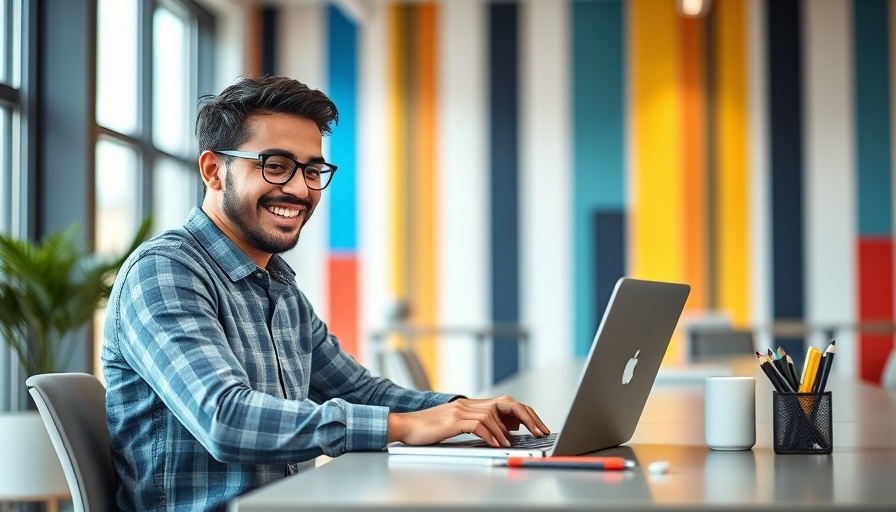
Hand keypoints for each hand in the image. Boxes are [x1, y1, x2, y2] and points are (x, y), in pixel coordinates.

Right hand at [387, 396, 549, 447]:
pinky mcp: (453, 420)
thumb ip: (478, 425)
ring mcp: (461, 410)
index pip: (506, 402)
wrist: (404, 426)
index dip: (524, 413)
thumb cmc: (428, 430)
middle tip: (539, 431)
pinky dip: (491, 435)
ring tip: (513, 444)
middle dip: (527, 417)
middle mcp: (468, 403)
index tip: (537, 426)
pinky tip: (497, 445)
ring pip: (494, 414)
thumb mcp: (456, 425)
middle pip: (506, 403)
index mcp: (471, 404)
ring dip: (507, 431)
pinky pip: (479, 425)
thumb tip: (504, 433)